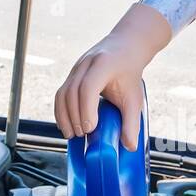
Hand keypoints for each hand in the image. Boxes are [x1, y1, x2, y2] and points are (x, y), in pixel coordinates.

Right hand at [54, 2, 170, 150]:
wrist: (125, 48)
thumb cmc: (129, 73)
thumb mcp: (134, 97)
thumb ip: (132, 122)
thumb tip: (129, 147)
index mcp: (103, 65)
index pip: (88, 87)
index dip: (86, 109)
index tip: (90, 128)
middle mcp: (86, 64)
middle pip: (72, 92)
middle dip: (74, 117)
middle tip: (82, 135)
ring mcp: (76, 68)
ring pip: (62, 93)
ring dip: (64, 116)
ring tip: (73, 134)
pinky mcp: (71, 75)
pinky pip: (60, 94)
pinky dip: (61, 111)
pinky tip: (67, 125)